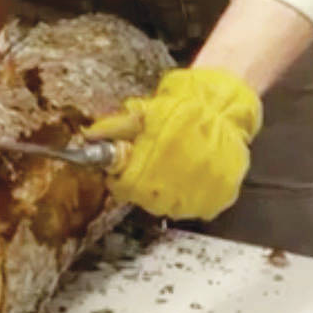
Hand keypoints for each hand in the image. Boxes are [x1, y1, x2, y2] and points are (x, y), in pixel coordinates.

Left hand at [84, 67, 261, 219]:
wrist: (224, 103)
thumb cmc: (183, 104)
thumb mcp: (145, 110)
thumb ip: (115, 127)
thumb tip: (89, 136)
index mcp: (153, 158)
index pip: (125, 188)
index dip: (120, 180)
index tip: (124, 171)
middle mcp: (176, 181)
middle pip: (146, 201)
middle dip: (142, 187)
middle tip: (150, 168)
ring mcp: (201, 192)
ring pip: (171, 208)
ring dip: (167, 194)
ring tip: (173, 170)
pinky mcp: (221, 197)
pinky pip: (198, 209)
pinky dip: (192, 198)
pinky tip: (193, 177)